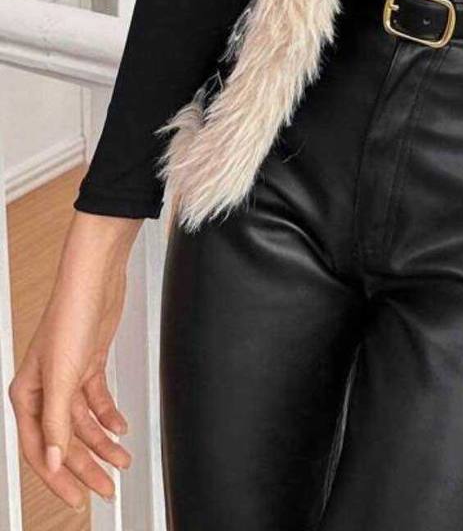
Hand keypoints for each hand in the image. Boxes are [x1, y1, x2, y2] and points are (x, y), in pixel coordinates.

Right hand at [8, 211, 140, 509]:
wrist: (96, 277)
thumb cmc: (71, 313)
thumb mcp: (63, 374)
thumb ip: (58, 422)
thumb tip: (56, 460)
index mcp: (27, 394)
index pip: (41, 449)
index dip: (59, 478)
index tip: (77, 498)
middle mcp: (45, 388)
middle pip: (65, 440)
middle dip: (86, 467)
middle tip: (106, 489)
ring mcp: (68, 376)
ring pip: (83, 423)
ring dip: (103, 443)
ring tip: (121, 461)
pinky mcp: (89, 363)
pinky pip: (97, 401)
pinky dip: (109, 416)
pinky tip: (120, 428)